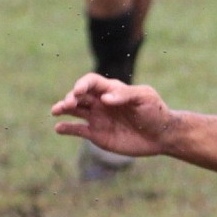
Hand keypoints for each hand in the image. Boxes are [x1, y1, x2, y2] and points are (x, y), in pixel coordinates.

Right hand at [52, 74, 174, 157]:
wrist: (161, 135)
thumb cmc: (155, 112)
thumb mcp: (144, 98)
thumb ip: (125, 95)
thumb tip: (105, 98)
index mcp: (111, 89)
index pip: (91, 82)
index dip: (83, 84)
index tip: (79, 91)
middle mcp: (100, 102)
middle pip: (79, 96)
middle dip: (70, 97)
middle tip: (68, 104)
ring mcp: (98, 118)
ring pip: (75, 111)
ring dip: (63, 109)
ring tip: (55, 111)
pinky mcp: (97, 135)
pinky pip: (78, 130)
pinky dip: (67, 128)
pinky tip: (58, 128)